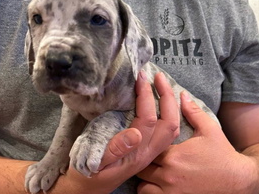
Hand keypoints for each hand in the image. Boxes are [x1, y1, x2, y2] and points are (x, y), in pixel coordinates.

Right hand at [56, 71, 179, 193]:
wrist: (87, 187)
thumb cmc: (87, 173)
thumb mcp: (95, 163)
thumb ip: (115, 150)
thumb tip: (135, 133)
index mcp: (137, 154)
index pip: (148, 119)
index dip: (146, 96)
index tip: (140, 78)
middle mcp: (148, 153)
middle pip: (169, 123)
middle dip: (166, 96)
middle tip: (158, 76)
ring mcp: (149, 152)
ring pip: (171, 128)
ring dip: (170, 105)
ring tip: (161, 85)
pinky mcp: (146, 150)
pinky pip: (165, 131)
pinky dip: (167, 113)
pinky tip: (160, 102)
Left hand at [137, 91, 256, 193]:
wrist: (239, 181)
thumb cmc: (223, 155)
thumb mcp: (209, 130)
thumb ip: (193, 112)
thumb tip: (182, 93)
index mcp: (174, 155)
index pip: (147, 146)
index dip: (146, 144)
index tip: (148, 141)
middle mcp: (169, 175)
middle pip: (141, 166)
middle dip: (142, 160)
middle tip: (148, 154)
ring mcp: (171, 192)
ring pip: (142, 186)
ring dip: (144, 178)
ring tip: (151, 171)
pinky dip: (150, 192)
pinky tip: (157, 184)